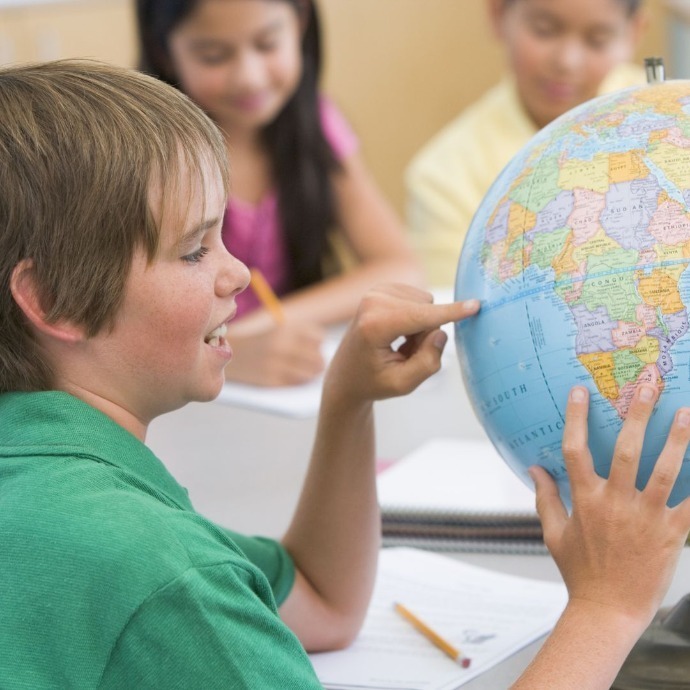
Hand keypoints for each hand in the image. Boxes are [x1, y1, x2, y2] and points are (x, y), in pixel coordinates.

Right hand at [225, 321, 325, 386]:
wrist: (225, 352)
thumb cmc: (259, 342)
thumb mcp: (278, 330)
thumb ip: (300, 337)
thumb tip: (324, 356)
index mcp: (286, 328)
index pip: (319, 338)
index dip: (318, 345)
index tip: (313, 348)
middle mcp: (282, 345)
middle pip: (318, 358)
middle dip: (318, 362)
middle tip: (317, 365)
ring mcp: (276, 364)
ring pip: (310, 374)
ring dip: (311, 374)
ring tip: (309, 374)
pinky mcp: (270, 380)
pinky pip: (295, 383)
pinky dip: (298, 382)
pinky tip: (294, 378)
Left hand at [323, 284, 478, 405]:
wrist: (346, 374)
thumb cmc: (373, 382)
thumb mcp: (402, 384)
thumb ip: (426, 363)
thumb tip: (440, 333)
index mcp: (374, 326)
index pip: (421, 317)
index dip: (451, 313)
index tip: (475, 306)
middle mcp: (372, 301)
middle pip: (427, 309)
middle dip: (426, 333)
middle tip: (404, 354)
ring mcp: (375, 291)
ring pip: (425, 303)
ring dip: (420, 326)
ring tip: (398, 345)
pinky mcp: (382, 288)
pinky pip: (418, 299)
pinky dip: (415, 318)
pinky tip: (396, 333)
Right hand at [531, 385, 689, 630]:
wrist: (608, 611)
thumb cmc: (579, 572)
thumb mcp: (553, 534)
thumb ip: (544, 498)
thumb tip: (533, 469)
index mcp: (584, 500)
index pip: (575, 450)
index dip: (576, 418)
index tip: (580, 390)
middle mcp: (614, 503)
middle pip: (626, 450)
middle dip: (637, 414)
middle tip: (648, 384)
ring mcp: (644, 518)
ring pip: (664, 471)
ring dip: (677, 440)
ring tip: (686, 412)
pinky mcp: (671, 535)